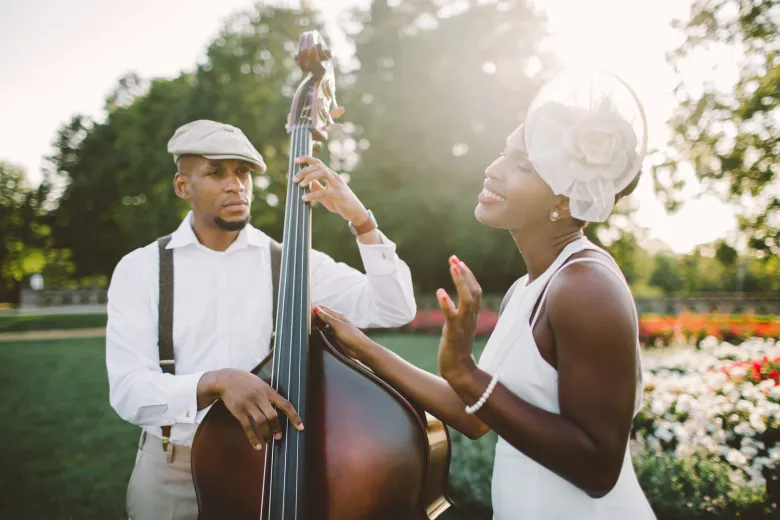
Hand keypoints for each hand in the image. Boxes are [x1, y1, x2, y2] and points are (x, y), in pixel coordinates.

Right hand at [208, 368, 303, 449]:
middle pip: (272, 415)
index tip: (301, 427)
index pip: (286, 404)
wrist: (226, 379)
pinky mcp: (239, 411)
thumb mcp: (261, 383)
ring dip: (266, 434)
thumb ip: (270, 393)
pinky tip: (257, 445)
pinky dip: (253, 438)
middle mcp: (260, 397)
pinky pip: (248, 427)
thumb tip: (280, 405)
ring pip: (261, 422)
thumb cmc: (245, 381)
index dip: (294, 417)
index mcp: (268, 391)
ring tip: (268, 441)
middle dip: (277, 428)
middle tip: (279, 437)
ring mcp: (249, 404)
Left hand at [293, 156, 368, 224]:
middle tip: (294, 179)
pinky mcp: (339, 196)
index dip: (306, 159)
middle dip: (304, 170)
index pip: (318, 162)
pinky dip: (313, 194)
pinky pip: (324, 192)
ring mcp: (338, 185)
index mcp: (331, 176)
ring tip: (300, 185)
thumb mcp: (326, 194)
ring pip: (322, 173)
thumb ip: (317, 187)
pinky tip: (304, 198)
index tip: (295, 160)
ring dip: (309, 177)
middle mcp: (334, 177)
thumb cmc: (340, 202)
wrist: (355, 212)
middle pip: (318, 166)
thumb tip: (306, 182)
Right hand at [314, 305, 375, 362]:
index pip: (324, 309)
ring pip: (324, 324)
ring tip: (311, 326)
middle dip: (316, 316)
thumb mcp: (337, 325)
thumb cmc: (351, 336)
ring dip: (318, 324)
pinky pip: (327, 332)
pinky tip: (319, 333)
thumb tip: (317, 309)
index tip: (307, 312)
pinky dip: (322, 331)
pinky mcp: (336, 336)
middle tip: (308, 320)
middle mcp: (337, 321)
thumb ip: (327, 318)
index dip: (316, 309)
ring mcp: (337, 329)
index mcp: (338, 316)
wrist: (360, 348)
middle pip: (324, 316)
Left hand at [437, 256, 481, 381]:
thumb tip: (447, 297)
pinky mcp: (453, 334)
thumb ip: (457, 311)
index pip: (475, 290)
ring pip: (467, 300)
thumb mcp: (458, 324)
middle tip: (454, 259)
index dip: (468, 275)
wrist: (458, 370)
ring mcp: (463, 325)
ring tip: (452, 267)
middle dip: (464, 273)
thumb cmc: (456, 347)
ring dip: (460, 282)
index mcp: (472, 315)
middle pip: (473, 291)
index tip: (458, 261)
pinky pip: (452, 317)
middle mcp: (471, 318)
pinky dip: (447, 303)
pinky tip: (440, 292)